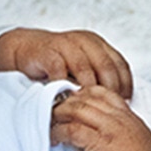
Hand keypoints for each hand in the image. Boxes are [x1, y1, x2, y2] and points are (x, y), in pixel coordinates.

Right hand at [0, 28, 132, 95]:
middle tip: (108, 108)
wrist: (26, 49)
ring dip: (87, 90)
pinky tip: (67, 101)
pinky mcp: (48, 52)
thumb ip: (97, 77)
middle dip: (109, 89)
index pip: (119, 63)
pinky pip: (59, 70)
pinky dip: (63, 87)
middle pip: (106, 66)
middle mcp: (85, 41)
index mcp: (97, 44)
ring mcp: (66, 45)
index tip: (125, 102)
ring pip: (84, 68)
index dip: (125, 84)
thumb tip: (118, 102)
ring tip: (89, 108)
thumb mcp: (82, 66)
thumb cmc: (56, 63)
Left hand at [49, 86, 150, 150]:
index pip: (101, 91)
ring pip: (77, 110)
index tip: (68, 101)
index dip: (81, 93)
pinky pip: (74, 131)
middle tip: (51, 110)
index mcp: (128, 115)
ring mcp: (111, 130)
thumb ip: (117, 127)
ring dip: (59, 115)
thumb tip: (94, 126)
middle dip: (65, 102)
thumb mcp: (134, 138)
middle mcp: (119, 118)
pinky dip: (60, 132)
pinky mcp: (102, 145)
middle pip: (85, 98)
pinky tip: (54, 139)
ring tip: (49, 123)